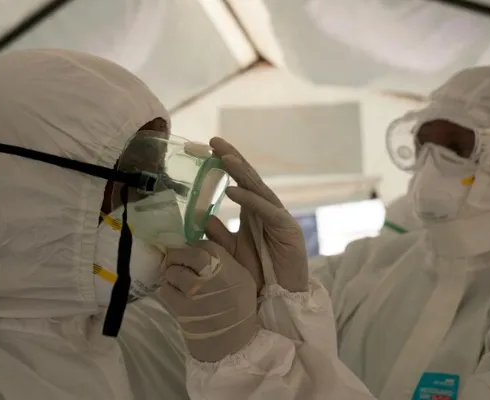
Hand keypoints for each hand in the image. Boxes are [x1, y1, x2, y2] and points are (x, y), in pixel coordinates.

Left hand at [159, 240, 258, 361]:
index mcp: (228, 266)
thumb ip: (225, 259)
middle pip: (185, 254)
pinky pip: (166, 290)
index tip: (191, 255)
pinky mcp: (181, 307)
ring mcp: (194, 291)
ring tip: (177, 281)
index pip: (204, 245)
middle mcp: (211, 275)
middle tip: (174, 262)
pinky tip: (175, 296)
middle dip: (177, 256)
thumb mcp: (241, 278)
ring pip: (172, 271)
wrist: (231, 343)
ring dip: (172, 274)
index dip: (194, 248)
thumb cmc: (239, 308)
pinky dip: (168, 291)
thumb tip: (204, 241)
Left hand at [205, 137, 308, 292]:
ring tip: (224, 158)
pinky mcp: (288, 229)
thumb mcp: (232, 252)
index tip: (207, 148)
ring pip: (259, 189)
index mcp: (254, 211)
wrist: (281, 298)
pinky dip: (250, 200)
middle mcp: (267, 209)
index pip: (239, 181)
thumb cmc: (260, 275)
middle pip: (249, 179)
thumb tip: (202, 217)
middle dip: (233, 158)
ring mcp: (279, 217)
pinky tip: (233, 191)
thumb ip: (219, 235)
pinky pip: (267, 211)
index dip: (226, 164)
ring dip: (241, 173)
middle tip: (214, 141)